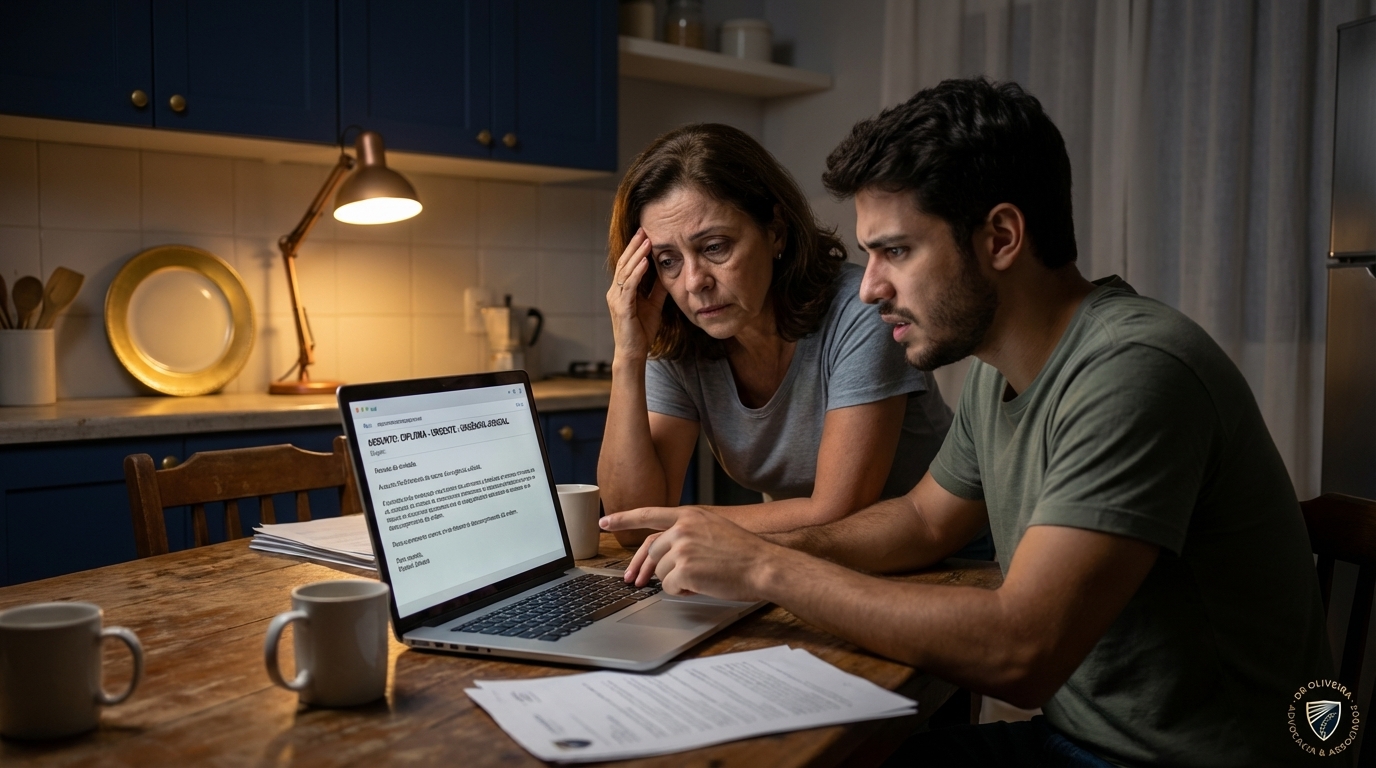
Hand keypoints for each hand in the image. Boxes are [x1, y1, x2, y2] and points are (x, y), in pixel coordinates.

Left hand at [600, 506, 777, 601]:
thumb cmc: (743, 553)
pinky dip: (681, 591)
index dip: (623, 518)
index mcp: (689, 515)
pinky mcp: (684, 569)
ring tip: (698, 579)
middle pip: (651, 551)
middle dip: (642, 569)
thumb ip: (687, 533)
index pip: (648, 515)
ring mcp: (682, 548)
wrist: (764, 565)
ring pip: (659, 571)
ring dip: (673, 580)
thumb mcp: (713, 529)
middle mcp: (682, 528)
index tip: (604, 521)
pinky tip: (700, 586)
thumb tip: (661, 553)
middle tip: (633, 582)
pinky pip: (668, 587)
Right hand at [607, 228, 668, 361]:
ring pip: (626, 272)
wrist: (633, 353)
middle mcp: (615, 292)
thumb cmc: (641, 331)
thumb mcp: (653, 305)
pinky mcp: (622, 308)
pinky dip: (637, 273)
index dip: (635, 249)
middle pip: (624, 263)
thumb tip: (666, 272)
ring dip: (637, 255)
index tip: (646, 234)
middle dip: (635, 246)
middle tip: (644, 229)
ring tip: (647, 241)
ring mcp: (617, 299)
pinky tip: (646, 262)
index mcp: (621, 291)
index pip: (627, 265)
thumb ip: (657, 289)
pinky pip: (629, 286)